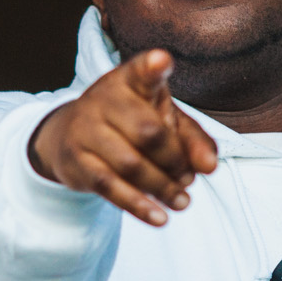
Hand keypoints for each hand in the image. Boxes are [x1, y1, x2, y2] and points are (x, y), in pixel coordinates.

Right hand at [28, 49, 217, 226]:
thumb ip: (193, 139)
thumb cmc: (129, 123)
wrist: (71, 136)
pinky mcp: (76, 161)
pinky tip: (159, 218)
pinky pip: (109, 187)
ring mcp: (85, 129)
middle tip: (188, 179)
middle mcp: (104, 99)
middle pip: (148, 133)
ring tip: (182, 201)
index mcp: (130, 80)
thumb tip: (210, 167)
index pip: (141, 70)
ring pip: (130, 164)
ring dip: (162, 187)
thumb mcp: (164, 120)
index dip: (152, 67)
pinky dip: (138, 206)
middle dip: (174, 160)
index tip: (162, 62)